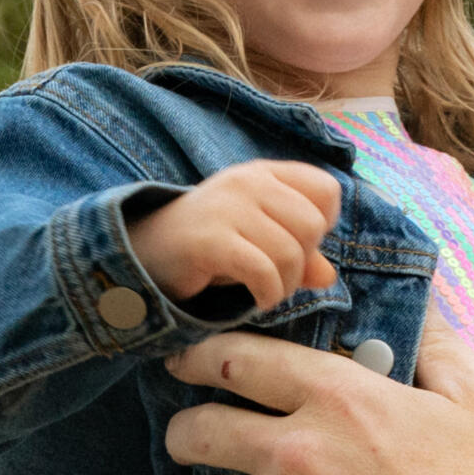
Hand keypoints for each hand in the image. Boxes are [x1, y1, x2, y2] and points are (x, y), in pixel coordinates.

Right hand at [128, 160, 340, 309]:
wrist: (144, 252)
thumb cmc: (210, 246)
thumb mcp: (258, 242)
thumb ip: (298, 254)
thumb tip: (329, 277)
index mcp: (265, 173)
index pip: (327, 189)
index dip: (324, 224)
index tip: (300, 244)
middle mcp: (249, 182)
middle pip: (313, 224)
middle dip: (304, 262)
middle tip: (280, 277)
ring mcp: (228, 208)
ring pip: (290, 253)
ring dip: (286, 285)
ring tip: (268, 293)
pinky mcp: (211, 240)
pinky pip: (263, 271)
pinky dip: (268, 294)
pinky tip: (258, 301)